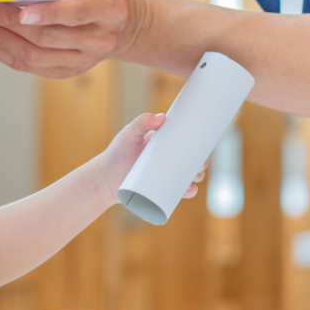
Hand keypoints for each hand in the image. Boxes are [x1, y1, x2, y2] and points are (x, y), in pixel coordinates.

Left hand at [0, 0, 150, 77]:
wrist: (127, 21)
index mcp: (109, 6)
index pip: (76, 13)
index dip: (48, 14)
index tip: (21, 11)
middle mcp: (101, 38)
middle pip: (48, 38)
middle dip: (10, 25)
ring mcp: (87, 58)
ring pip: (36, 57)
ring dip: (1, 41)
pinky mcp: (71, 70)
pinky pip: (32, 67)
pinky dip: (4, 55)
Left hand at [92, 113, 207, 205]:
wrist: (104, 180)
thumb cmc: (116, 154)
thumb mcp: (129, 135)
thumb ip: (141, 122)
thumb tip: (162, 117)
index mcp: (164, 144)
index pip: (187, 142)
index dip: (199, 144)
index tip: (205, 145)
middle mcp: (167, 160)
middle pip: (192, 161)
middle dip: (201, 164)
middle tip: (201, 165)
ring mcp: (165, 175)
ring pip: (188, 176)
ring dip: (197, 177)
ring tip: (195, 177)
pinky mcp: (161, 190)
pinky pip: (179, 192)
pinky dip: (187, 192)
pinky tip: (189, 190)